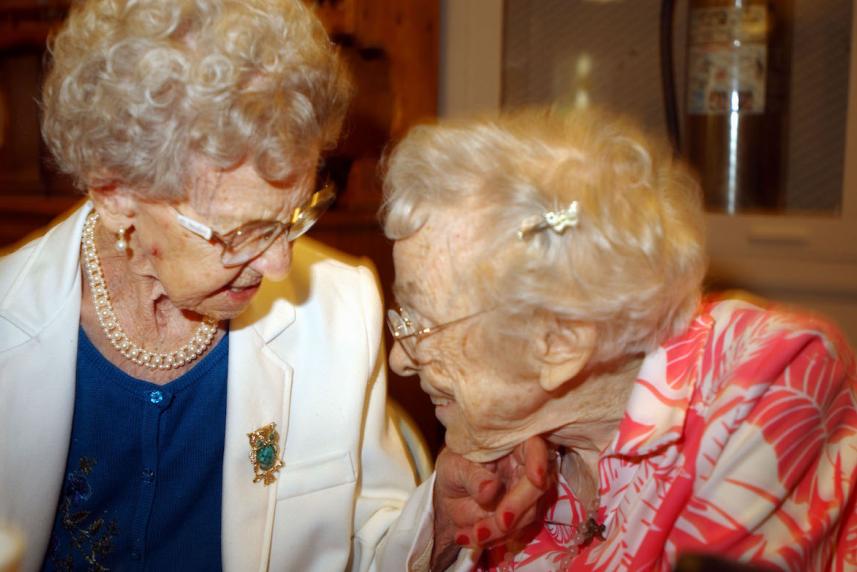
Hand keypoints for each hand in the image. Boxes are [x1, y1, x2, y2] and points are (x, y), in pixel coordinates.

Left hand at [430, 436, 554, 569]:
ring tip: (472, 533)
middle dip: (517, 508)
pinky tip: (468, 536)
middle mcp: (526, 467)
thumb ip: (472, 476)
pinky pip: (518, 532)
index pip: (535, 447)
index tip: (536, 479)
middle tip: (496, 524)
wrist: (450, 496)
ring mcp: (528, 493)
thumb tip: (490, 489)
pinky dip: (495, 539)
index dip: (539, 461)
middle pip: (538, 487)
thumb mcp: (454, 467)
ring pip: (529, 515)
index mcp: (513, 444)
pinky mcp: (524, 516)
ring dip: (501, 531)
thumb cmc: (454, 468)